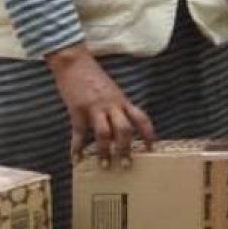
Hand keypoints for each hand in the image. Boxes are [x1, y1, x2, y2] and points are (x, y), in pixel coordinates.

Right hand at [46, 45, 154, 166]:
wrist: (75, 62)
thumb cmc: (93, 77)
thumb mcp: (112, 91)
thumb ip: (117, 107)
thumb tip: (120, 128)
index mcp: (122, 100)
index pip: (141, 118)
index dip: (148, 133)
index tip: (152, 147)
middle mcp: (112, 104)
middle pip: (124, 129)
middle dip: (127, 148)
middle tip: (128, 165)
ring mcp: (95, 107)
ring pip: (104, 133)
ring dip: (105, 151)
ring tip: (105, 166)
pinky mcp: (77, 109)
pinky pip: (79, 131)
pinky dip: (77, 147)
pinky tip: (76, 158)